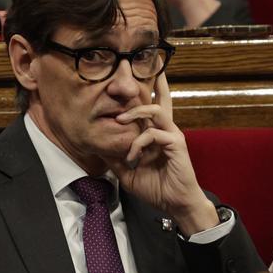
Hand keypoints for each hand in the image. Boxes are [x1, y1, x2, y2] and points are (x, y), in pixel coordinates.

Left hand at [109, 74, 218, 234]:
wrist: (175, 203)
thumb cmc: (156, 188)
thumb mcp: (127, 173)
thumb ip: (115, 159)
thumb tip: (96, 148)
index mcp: (154, 134)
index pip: (149, 107)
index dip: (142, 92)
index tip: (129, 79)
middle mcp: (164, 130)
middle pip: (159, 98)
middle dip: (151, 80)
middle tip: (132, 69)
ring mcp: (172, 134)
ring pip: (155, 110)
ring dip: (135, 112)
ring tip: (119, 121)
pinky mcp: (176, 144)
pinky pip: (153, 134)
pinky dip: (138, 144)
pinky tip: (132, 158)